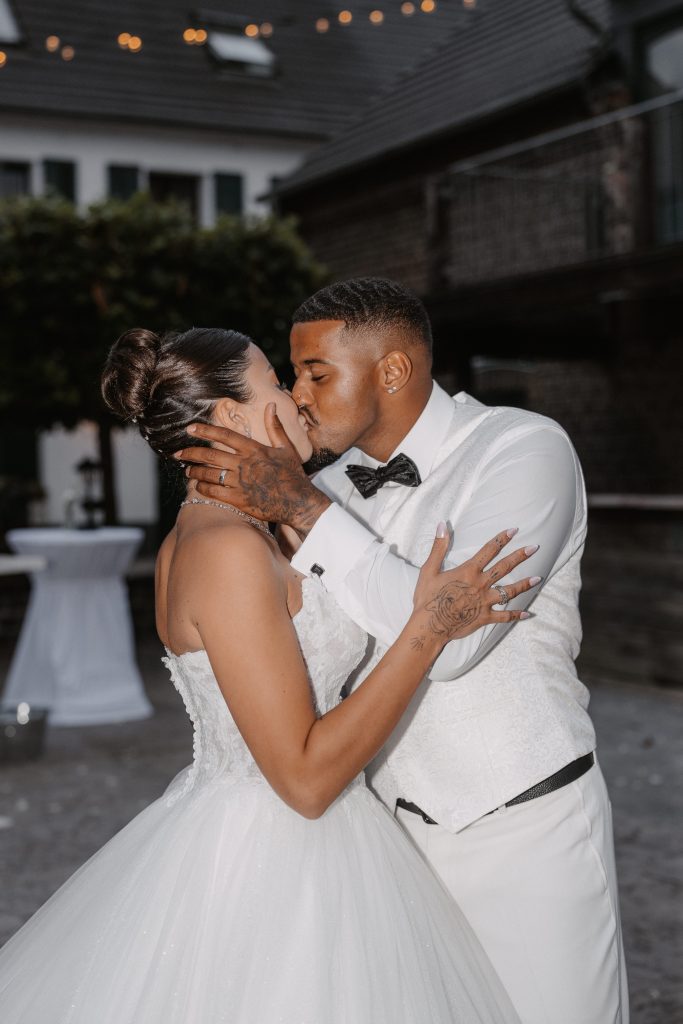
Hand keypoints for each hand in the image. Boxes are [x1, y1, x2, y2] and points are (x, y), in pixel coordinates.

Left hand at [174, 404, 330, 535]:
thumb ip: (274, 426)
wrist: (299, 502)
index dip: (205, 431)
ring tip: (187, 470)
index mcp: (254, 449)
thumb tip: (270, 405)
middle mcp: (244, 464)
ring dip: (195, 472)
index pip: (224, 435)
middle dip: (190, 453)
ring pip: (209, 474)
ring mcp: (240, 482)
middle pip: (210, 455)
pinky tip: (199, 486)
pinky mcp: (239, 499)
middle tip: (177, 454)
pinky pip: (214, 492)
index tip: (190, 428)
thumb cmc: (293, 475)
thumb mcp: (286, 448)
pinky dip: (203, 488)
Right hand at [410, 525, 539, 652]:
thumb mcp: (429, 570)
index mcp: (469, 571)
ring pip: (510, 591)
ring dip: (525, 584)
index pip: (489, 550)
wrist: (429, 626)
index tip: (514, 530)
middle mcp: (481, 584)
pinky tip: (527, 614)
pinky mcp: (485, 617)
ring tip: (538, 578)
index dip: (502, 539)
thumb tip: (441, 525)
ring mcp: (485, 602)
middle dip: (520, 556)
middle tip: (535, 548)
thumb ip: (438, 547)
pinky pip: (504, 616)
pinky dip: (516, 615)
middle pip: (505, 567)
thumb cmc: (428, 598)